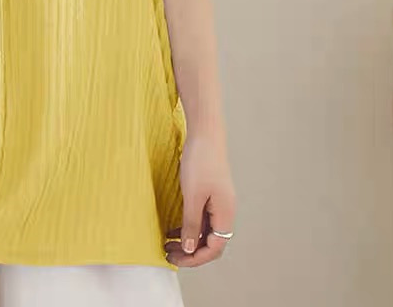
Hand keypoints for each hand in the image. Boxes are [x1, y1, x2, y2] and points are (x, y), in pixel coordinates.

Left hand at [164, 130, 235, 266]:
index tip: (175, 259)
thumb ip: (191, 223)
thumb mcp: (192, 196)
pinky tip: (173, 226)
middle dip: (189, 251)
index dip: (194, 258)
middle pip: (210, 242)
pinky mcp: (210, 193)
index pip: (214, 248)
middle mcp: (225, 211)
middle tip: (168, 253)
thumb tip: (190, 249)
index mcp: (225, 214)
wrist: (205, 133)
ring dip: (187, 238)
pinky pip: (201, 217)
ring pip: (204, 230)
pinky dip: (188, 225)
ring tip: (167, 242)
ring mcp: (218, 202)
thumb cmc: (200, 161)